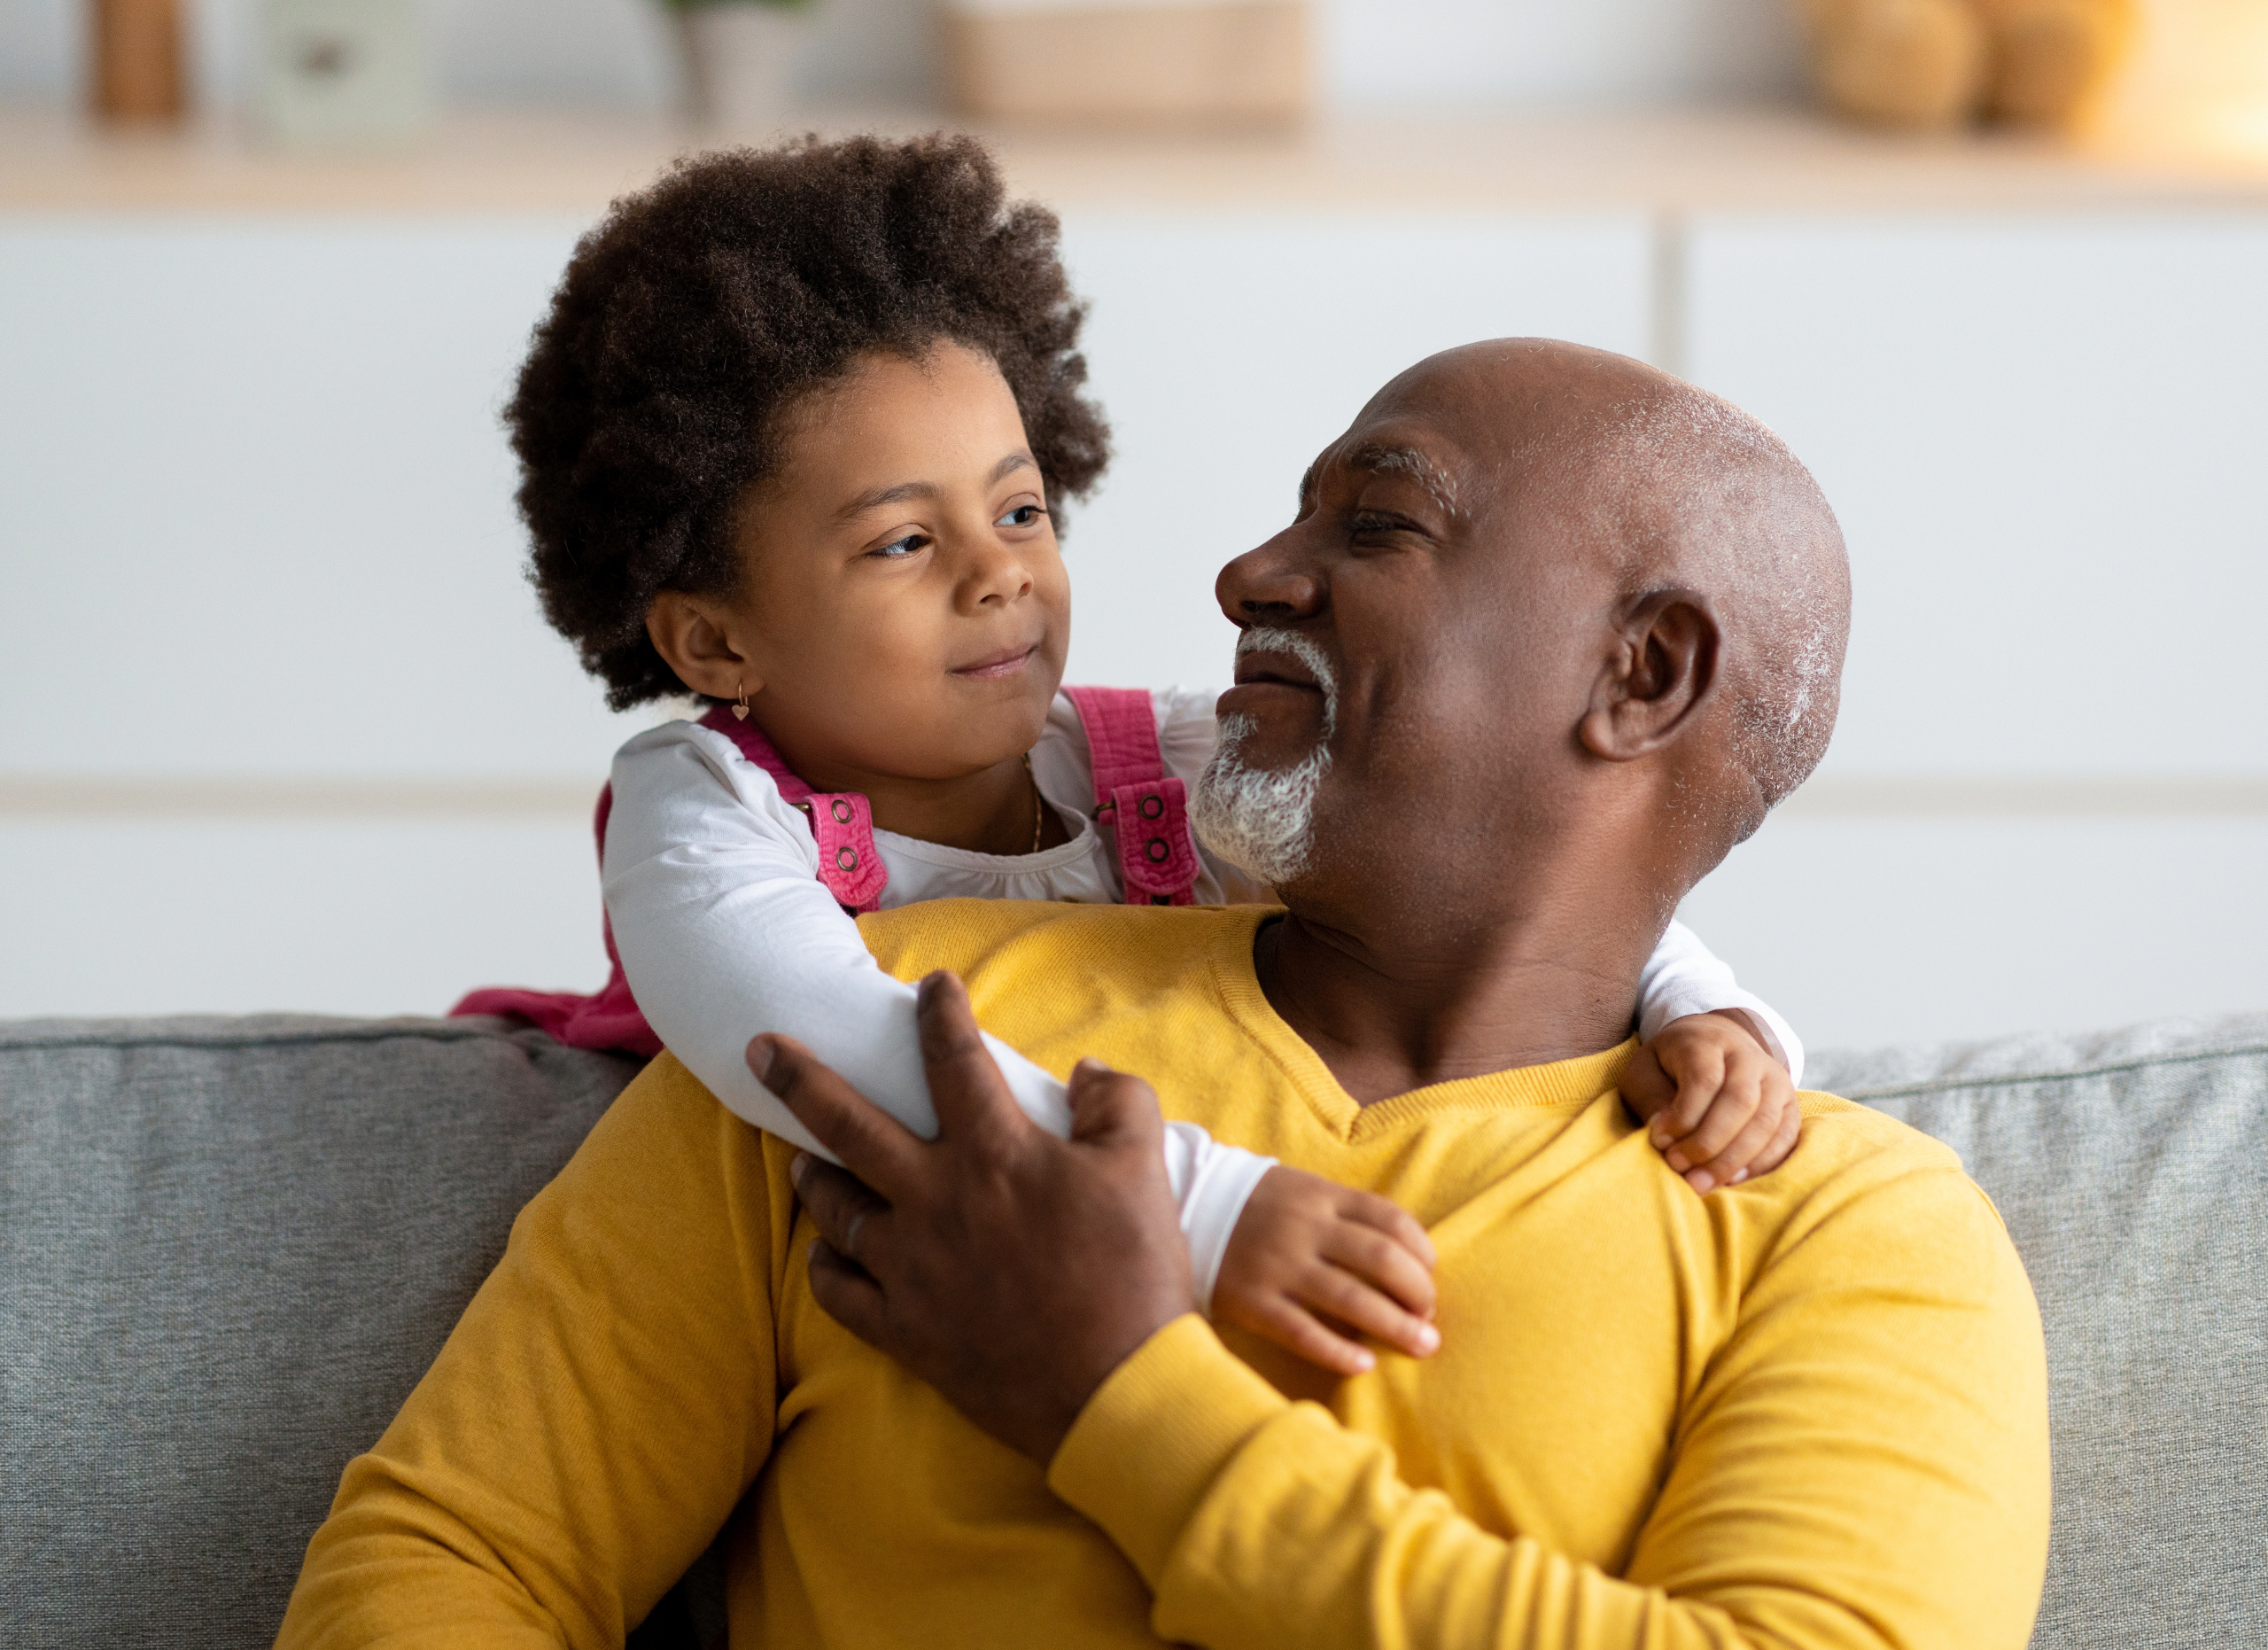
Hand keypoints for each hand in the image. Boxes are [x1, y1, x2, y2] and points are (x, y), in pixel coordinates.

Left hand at [753, 970, 1193, 1462]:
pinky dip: (826, 1268)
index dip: (940, 1014)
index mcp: (994, 1153)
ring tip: (800, 1157)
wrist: (1116, 1389)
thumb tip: (1085, 1070)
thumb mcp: (1144, 1167)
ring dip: (814, 1176)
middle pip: (850, 1125)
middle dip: (801, 1079)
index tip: (931, 986)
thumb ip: (1117, 1101)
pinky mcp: (907, 1330)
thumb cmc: (1133, 1274)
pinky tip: (821, 1254)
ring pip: (837, 1208)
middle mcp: (937, 1202)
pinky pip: (842, 1294)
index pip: (953, 1061)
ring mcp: (913, 1269)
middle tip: (762, 1048)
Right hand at [1215, 1166, 1439, 1376]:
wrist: (1186, 1207)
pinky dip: (1339, 1352)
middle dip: (1418, 1292)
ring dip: (1396, 1326)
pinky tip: (1365, 1365)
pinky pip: (1304, 1332)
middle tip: (1429, 1317)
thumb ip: (1346, 1215)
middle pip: (1382, 1258)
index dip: (1422, 1250)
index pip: (1391, 1219)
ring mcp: (1278, 1265)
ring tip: (1422, 1345)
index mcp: (1321, 1196)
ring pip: (1352, 1298)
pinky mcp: (1253, 1301)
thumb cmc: (1258, 1207)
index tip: (1429, 1275)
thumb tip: (1405, 1256)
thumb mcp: (1302, 1191)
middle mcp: (1305, 1228)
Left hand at [1618, 1010, 1799, 1194]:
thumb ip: (1650, 1099)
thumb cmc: (1670, 1065)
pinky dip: (1760, 1163)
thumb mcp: (1644, 1071)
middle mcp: (1748, 1056)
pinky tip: (1731, 1179)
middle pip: (1740, 1101)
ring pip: (1765, 1122)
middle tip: (1679, 1168)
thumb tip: (1665, 1136)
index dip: (1683, 1116)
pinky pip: (1785, 1137)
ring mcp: (1775, 1078)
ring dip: (1733, 1160)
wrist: (1714, 1044)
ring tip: (1701, 1183)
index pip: (1705, 1079)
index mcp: (1707, 1042)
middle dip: (1709, 1143)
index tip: (1660, 1141)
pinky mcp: (1789, 1103)